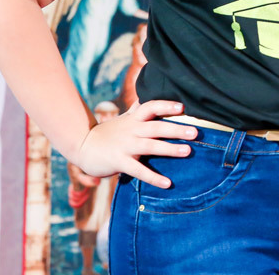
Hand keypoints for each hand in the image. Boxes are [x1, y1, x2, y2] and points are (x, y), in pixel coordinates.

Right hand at [70, 99, 196, 188]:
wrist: (82, 146)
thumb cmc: (107, 133)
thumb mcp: (123, 118)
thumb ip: (136, 109)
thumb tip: (145, 95)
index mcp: (133, 119)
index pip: (151, 107)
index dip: (166, 105)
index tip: (182, 107)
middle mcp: (131, 130)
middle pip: (156, 127)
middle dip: (176, 128)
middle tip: (196, 131)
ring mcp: (125, 146)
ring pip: (151, 146)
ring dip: (170, 149)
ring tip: (188, 151)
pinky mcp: (119, 162)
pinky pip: (138, 170)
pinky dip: (153, 177)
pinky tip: (167, 183)